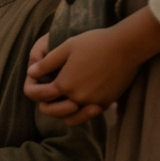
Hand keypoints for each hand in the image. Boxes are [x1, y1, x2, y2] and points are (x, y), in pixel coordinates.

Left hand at [25, 9, 159, 124]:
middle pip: (52, 111)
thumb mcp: (66, 47)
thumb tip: (31, 73)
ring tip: (65, 101)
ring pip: (71, 118)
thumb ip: (46, 63)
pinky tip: (83, 99)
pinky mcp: (108, 102)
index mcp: (64, 84)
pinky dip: (83, 111)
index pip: (40, 96)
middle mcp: (77, 98)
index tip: (38, 82)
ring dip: (65, 112)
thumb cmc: (95, 42)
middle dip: (47, 104)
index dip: (34, 89)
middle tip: (49, 94)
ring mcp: (94, 102)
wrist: (128, 46)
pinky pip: (89, 114)